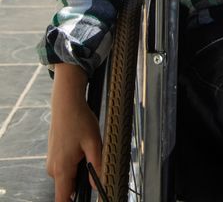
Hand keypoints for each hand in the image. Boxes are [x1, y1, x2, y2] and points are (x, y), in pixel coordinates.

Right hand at [46, 64, 102, 201]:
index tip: (85, 200)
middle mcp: (53, 169)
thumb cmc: (79, 120)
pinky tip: (80, 147)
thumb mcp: (94, 142)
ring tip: (86, 150)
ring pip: (68, 177)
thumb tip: (99, 186)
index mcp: (62, 169)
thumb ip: (97, 166)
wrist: (66, 102)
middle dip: (81, 182)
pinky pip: (65, 168)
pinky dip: (74, 163)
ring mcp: (51, 162)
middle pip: (68, 188)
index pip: (62, 200)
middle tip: (93, 164)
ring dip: (79, 170)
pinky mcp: (53, 156)